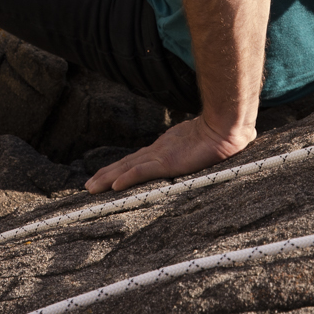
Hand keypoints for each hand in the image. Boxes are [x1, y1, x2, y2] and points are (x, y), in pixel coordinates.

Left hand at [84, 112, 253, 193]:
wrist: (225, 126)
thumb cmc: (219, 135)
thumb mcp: (200, 146)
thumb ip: (194, 151)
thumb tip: (196, 155)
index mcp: (164, 149)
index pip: (136, 161)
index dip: (119, 169)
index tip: (105, 177)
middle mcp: (158, 151)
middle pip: (125, 164)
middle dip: (105, 175)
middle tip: (87, 186)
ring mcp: (161, 156)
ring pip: (128, 168)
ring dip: (108, 178)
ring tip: (91, 187)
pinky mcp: (168, 161)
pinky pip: (143, 171)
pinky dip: (127, 178)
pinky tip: (115, 186)